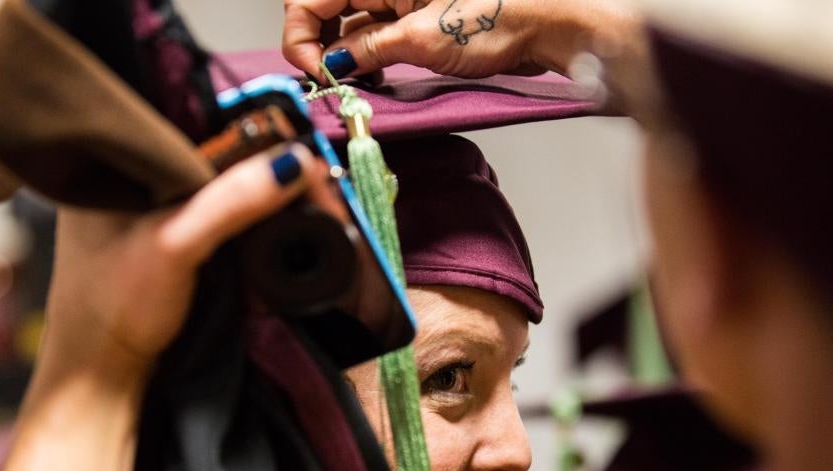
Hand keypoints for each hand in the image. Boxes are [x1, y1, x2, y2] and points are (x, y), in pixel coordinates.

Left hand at [37, 143, 324, 388]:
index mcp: (106, 168)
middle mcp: (119, 183)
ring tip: (291, 193)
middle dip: (250, 162)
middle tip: (300, 173)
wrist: (100, 377)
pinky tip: (262, 220)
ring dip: (247, 191)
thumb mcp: (176, 246)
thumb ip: (230, 202)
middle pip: (200, 154)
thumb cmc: (115, 308)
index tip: (287, 142)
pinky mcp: (157, 244)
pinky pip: (206, 213)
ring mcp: (138, 215)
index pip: (182, 125)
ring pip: (206, 185)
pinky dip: (236, 216)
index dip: (238, 132)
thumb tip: (295, 163)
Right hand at [283, 0, 640, 81]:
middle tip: (326, 82)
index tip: (314, 71)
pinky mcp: (412, 20)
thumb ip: (365, 49)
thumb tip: (330, 65)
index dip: (301, 36)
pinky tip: (368, 81)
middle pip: (323, 9)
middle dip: (315, 46)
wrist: (547, 22)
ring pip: (345, 25)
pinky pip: (371, 36)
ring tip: (351, 85)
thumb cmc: (498, 16)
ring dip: (339, 57)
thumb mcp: (420, 40)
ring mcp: (397, 0)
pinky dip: (363, 59)